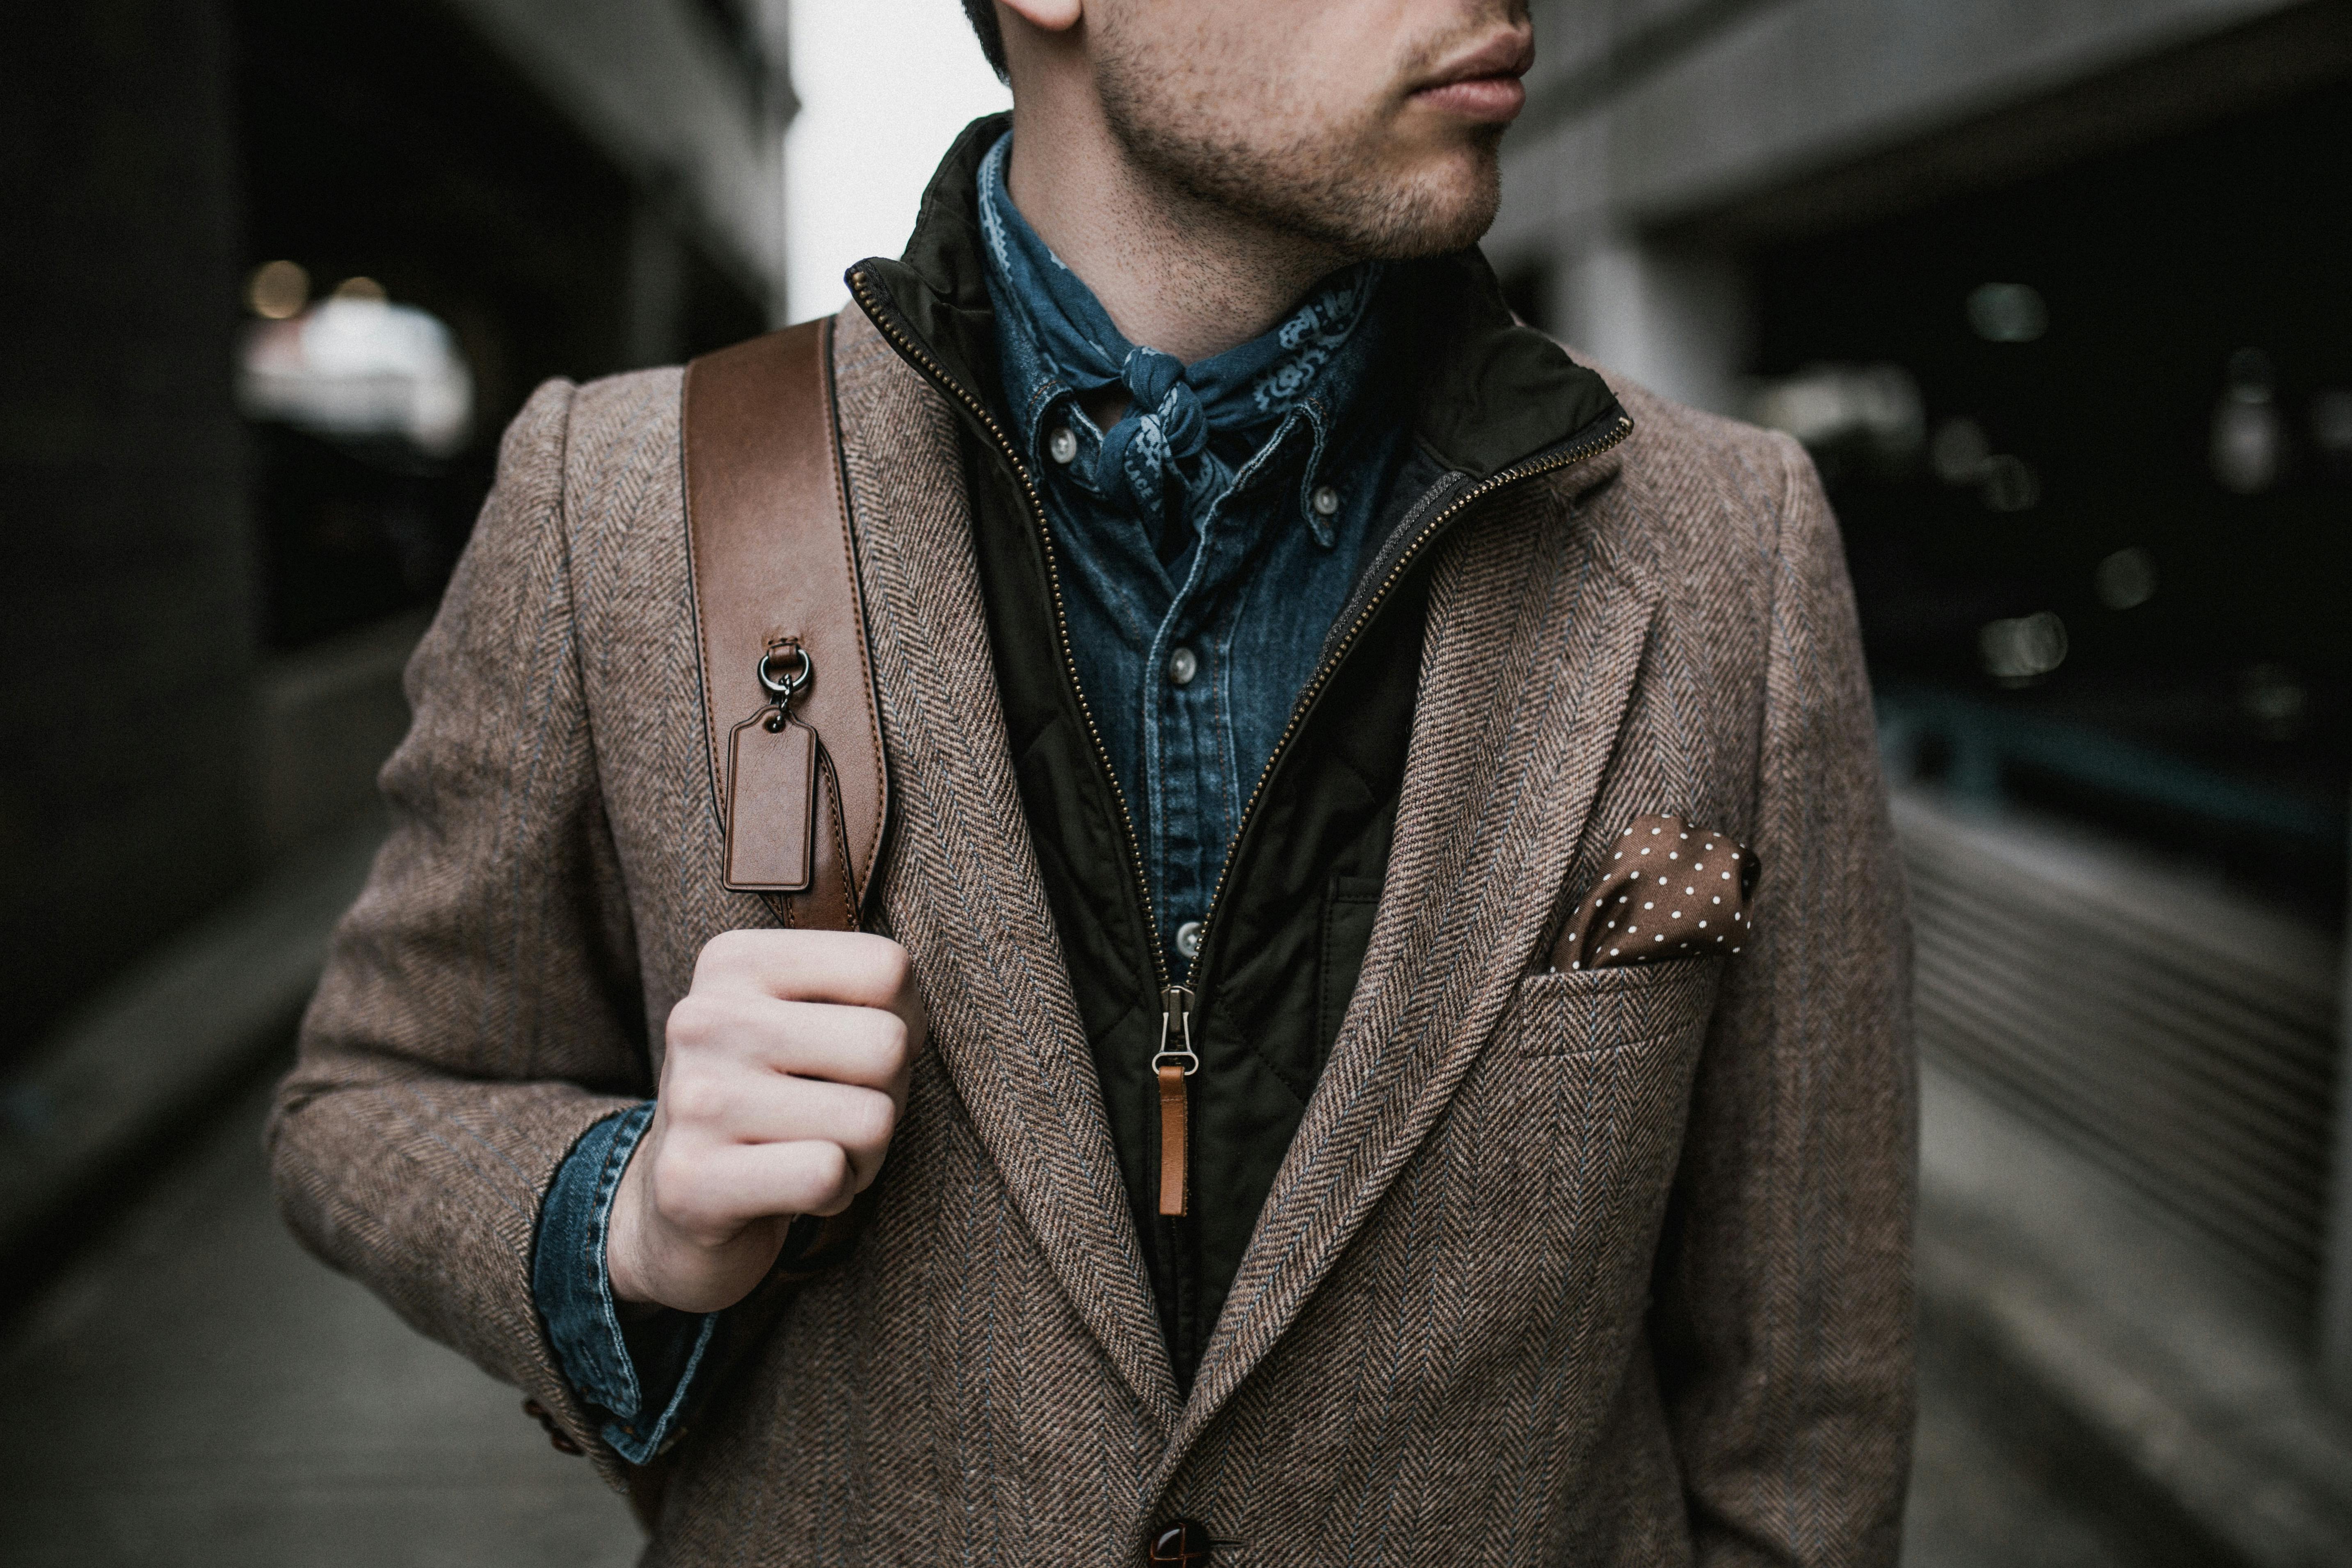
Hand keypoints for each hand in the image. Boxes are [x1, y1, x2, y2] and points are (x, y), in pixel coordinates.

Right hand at [607, 930, 924, 1313]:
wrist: (679, 1202)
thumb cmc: (772, 1099)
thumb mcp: (806, 1020)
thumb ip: (863, 993)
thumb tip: (916, 1021)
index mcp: (734, 962)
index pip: (887, 967)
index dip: (906, 1023)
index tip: (860, 1053)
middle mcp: (703, 1019)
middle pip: (888, 1044)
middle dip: (888, 1094)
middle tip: (838, 1113)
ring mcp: (692, 1100)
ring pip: (872, 1119)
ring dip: (865, 1153)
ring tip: (813, 1151)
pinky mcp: (690, 1180)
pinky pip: (827, 1175)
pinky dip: (834, 1194)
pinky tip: (793, 1191)